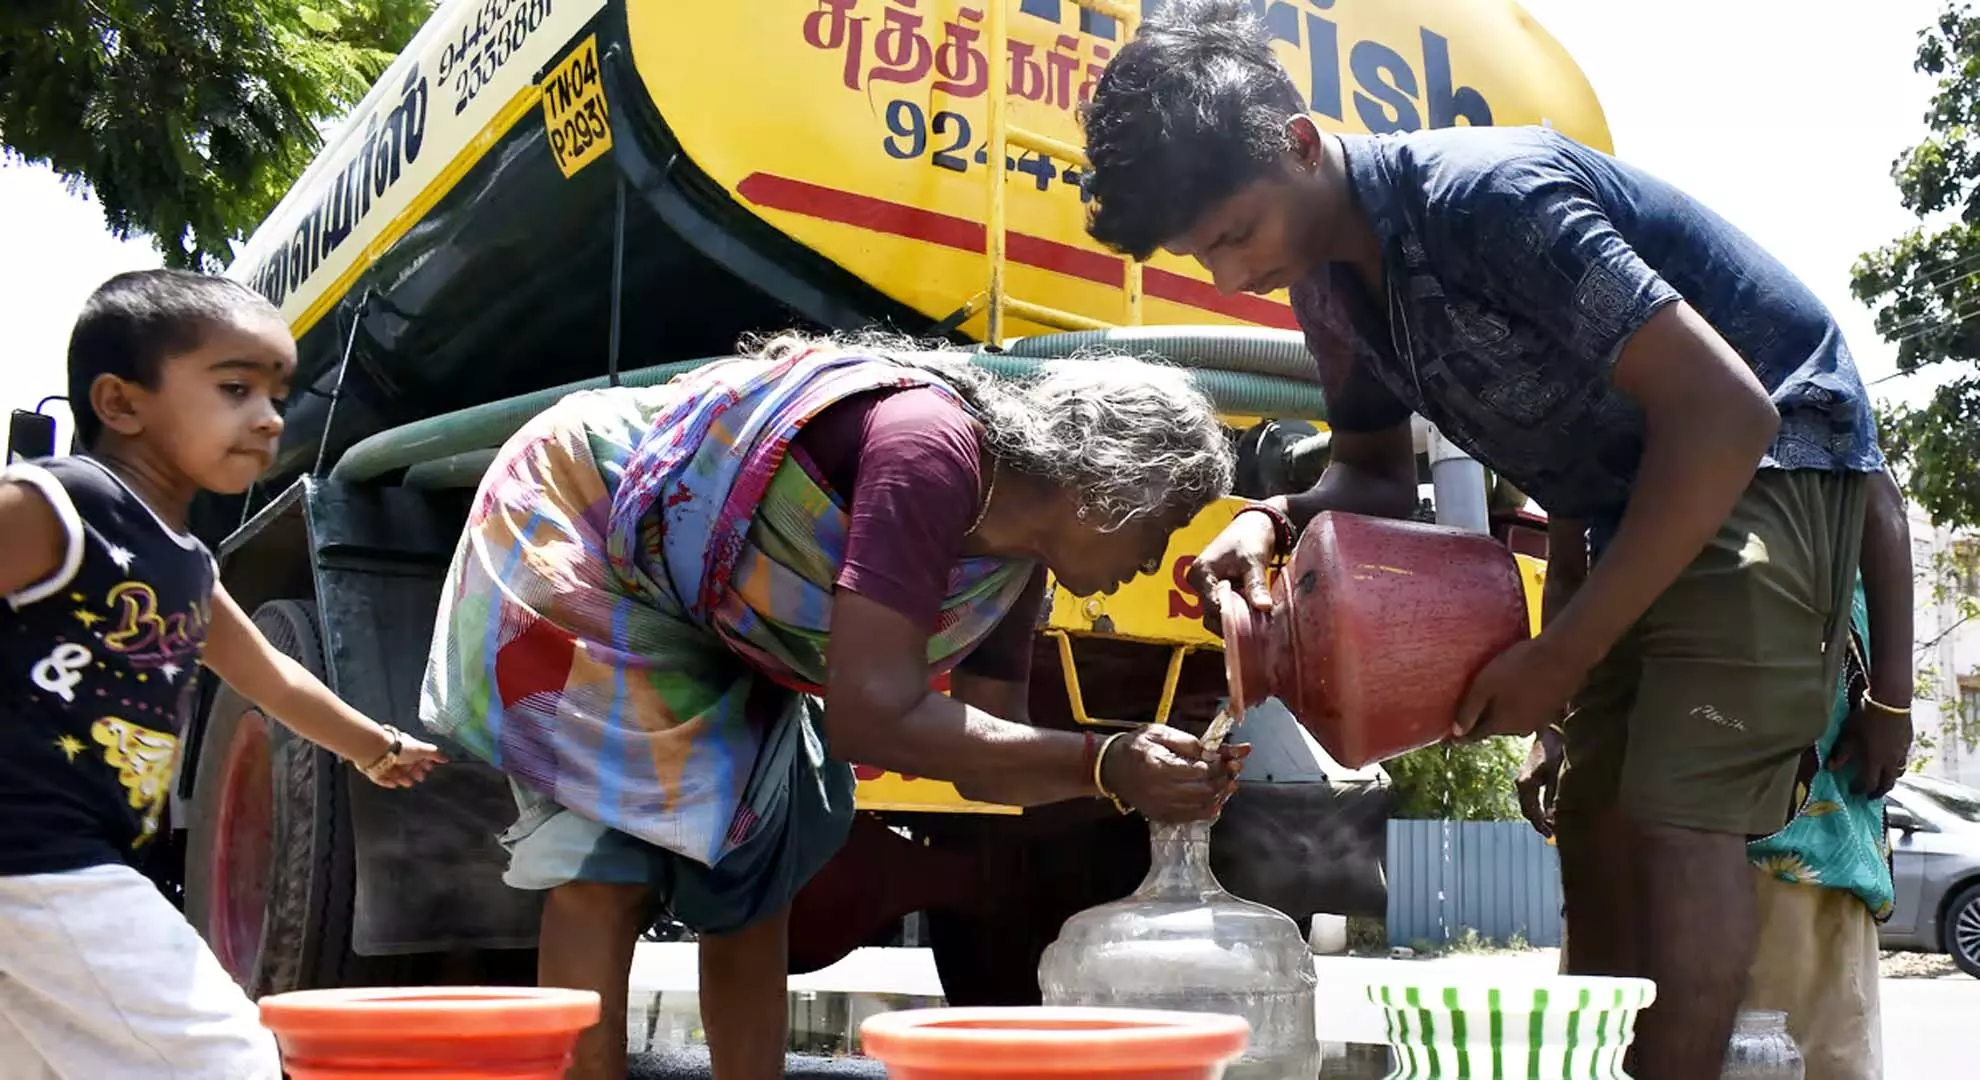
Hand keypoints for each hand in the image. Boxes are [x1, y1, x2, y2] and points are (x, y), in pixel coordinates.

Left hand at [358, 727, 446, 788]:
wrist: (377, 750)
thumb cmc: (400, 748)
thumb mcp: (421, 749)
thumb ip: (434, 754)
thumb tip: (446, 759)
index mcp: (406, 746)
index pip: (417, 755)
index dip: (424, 762)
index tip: (429, 769)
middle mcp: (395, 754)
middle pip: (406, 765)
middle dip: (414, 772)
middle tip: (419, 778)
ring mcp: (384, 762)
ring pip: (395, 773)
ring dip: (402, 779)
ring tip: (407, 783)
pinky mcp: (374, 770)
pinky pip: (382, 778)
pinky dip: (388, 782)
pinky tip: (393, 785)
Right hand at [1102, 725, 1249, 822]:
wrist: (1110, 768)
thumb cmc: (1136, 746)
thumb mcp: (1159, 733)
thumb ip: (1187, 742)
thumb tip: (1213, 752)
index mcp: (1159, 765)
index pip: (1200, 771)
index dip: (1218, 765)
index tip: (1227, 758)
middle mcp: (1161, 790)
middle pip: (1204, 790)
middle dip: (1223, 780)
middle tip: (1234, 771)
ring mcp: (1161, 806)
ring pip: (1200, 806)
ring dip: (1219, 796)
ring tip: (1229, 785)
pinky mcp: (1161, 815)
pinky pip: (1190, 818)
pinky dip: (1206, 811)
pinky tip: (1216, 802)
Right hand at [1186, 511, 1279, 634]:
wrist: (1254, 525)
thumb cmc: (1251, 538)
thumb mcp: (1254, 561)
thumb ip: (1256, 585)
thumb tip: (1263, 607)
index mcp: (1201, 573)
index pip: (1212, 607)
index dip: (1232, 618)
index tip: (1252, 626)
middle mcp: (1198, 582)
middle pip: (1212, 614)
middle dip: (1234, 622)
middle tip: (1258, 626)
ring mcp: (1206, 588)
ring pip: (1218, 615)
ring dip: (1237, 619)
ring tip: (1258, 619)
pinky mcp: (1215, 590)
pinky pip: (1224, 609)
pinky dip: (1238, 613)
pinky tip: (1254, 614)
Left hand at [1453, 636, 1591, 740]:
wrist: (1564, 655)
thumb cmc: (1519, 666)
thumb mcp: (1486, 684)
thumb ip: (1470, 709)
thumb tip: (1456, 733)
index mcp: (1502, 725)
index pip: (1475, 737)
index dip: (1460, 736)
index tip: (1448, 738)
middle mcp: (1521, 729)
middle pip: (1494, 728)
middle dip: (1481, 721)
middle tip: (1467, 710)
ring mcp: (1539, 720)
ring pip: (1512, 719)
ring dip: (1502, 712)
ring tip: (1492, 698)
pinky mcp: (1551, 708)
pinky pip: (1527, 710)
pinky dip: (1518, 704)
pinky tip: (1516, 690)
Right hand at [1517, 727, 1564, 838]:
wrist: (1552, 728)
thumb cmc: (1558, 748)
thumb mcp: (1559, 772)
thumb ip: (1556, 795)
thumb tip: (1555, 816)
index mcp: (1526, 783)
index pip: (1530, 811)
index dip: (1540, 825)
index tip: (1550, 835)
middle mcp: (1522, 782)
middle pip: (1528, 810)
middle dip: (1540, 823)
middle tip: (1553, 835)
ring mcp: (1524, 778)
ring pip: (1530, 804)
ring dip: (1540, 816)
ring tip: (1553, 826)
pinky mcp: (1531, 776)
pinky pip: (1533, 797)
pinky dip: (1541, 806)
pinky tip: (1552, 812)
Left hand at [1830, 702, 1910, 798]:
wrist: (1890, 701)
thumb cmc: (1865, 718)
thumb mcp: (1848, 735)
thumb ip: (1840, 754)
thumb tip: (1829, 769)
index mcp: (1875, 761)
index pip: (1869, 784)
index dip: (1861, 790)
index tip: (1853, 791)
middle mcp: (1891, 761)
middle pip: (1888, 784)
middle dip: (1878, 791)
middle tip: (1870, 795)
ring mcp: (1902, 752)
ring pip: (1899, 773)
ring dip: (1890, 779)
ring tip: (1882, 779)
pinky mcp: (1909, 743)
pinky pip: (1904, 760)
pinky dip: (1897, 766)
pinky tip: (1891, 761)